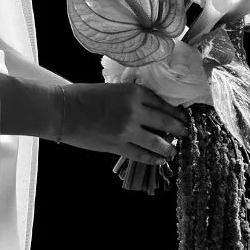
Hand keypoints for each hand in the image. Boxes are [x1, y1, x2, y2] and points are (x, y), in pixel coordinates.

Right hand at [57, 83, 188, 164]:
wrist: (62, 111)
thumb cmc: (83, 96)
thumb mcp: (112, 89)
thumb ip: (132, 98)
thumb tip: (149, 110)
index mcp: (134, 92)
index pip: (163, 103)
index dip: (175, 112)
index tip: (182, 117)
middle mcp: (135, 110)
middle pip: (166, 121)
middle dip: (180, 129)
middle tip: (186, 132)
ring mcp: (127, 130)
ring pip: (158, 142)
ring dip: (169, 148)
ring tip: (174, 151)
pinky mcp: (118, 146)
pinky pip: (142, 155)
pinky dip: (153, 158)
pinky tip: (160, 160)